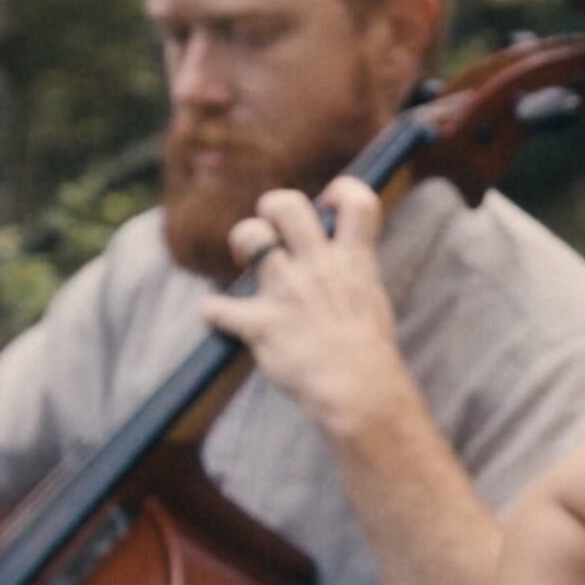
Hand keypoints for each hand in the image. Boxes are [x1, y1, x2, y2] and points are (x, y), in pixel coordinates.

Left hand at [198, 177, 411, 439]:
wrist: (361, 394)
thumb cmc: (369, 355)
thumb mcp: (369, 300)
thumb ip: (348, 272)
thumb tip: (333, 258)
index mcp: (353, 260)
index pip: (357, 199)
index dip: (340, 190)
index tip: (327, 204)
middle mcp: (318, 267)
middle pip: (286, 204)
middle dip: (271, 208)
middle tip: (272, 235)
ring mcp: (287, 293)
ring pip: (248, 236)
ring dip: (241, 246)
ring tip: (246, 266)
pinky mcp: (261, 325)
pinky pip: (216, 307)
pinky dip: (214, 313)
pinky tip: (222, 320)